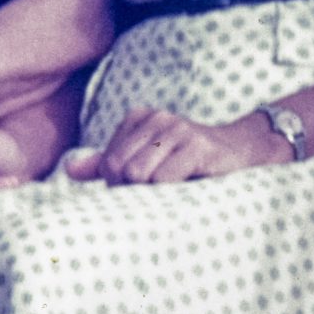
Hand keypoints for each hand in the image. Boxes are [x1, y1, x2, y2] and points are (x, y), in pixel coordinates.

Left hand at [66, 108, 292, 185]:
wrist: (244, 153)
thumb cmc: (190, 162)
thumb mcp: (147, 159)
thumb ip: (108, 163)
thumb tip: (69, 169)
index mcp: (139, 118)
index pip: (108, 163)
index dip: (121, 186)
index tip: (145, 189)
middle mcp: (157, 118)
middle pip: (120, 169)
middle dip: (133, 191)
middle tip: (160, 195)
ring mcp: (178, 130)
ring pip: (139, 175)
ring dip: (155, 193)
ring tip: (176, 190)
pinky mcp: (198, 147)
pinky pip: (165, 180)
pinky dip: (173, 193)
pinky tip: (190, 187)